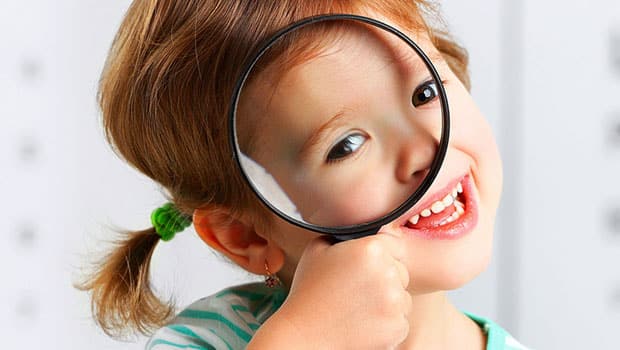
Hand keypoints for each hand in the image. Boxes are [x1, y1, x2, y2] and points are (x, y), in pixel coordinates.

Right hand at [270, 233, 411, 348]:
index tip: (367, 267)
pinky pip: (401, 320)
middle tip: (357, 289)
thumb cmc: (308, 291)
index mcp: (370, 249)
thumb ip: (344, 235)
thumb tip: (361, 230)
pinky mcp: (397, 327)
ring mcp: (395, 302)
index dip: (381, 255)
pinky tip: (362, 323)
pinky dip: (387, 323)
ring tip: (358, 307)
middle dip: (385, 278)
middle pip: (401, 271)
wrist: (305, 334)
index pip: (394, 244)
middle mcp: (387, 273)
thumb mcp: (317, 249)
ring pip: (403, 297)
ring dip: (388, 301)